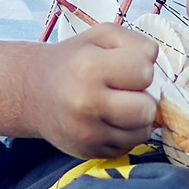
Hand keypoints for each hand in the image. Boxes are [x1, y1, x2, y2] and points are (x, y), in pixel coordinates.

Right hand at [18, 24, 157, 158]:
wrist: (33, 92)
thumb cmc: (74, 59)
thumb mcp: (101, 36)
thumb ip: (136, 41)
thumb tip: (155, 62)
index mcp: (89, 69)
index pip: (145, 72)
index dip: (140, 67)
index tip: (124, 68)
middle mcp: (86, 104)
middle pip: (147, 110)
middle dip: (142, 97)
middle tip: (124, 90)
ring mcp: (87, 133)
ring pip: (143, 131)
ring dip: (137, 118)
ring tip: (117, 105)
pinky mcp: (90, 153)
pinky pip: (130, 146)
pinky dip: (125, 133)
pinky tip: (108, 120)